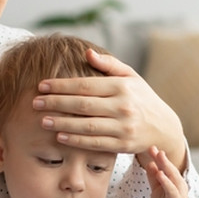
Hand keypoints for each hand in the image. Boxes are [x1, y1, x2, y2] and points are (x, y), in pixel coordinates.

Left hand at [33, 50, 187, 170]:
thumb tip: (87, 53)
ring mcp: (123, 127)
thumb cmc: (141, 98)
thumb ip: (108, 64)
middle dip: (56, 103)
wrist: (163, 127)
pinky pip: (95, 143)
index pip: (85, 85)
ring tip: (42, 120)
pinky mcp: (123, 144)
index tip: (41, 86)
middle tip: (35, 102)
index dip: (61, 85)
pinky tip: (60, 136)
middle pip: (82, 104)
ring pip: (87, 125)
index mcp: (122, 86)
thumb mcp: (130, 76)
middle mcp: (123, 106)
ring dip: (62, 123)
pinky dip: (76, 140)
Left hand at [146, 146, 191, 197]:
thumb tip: (150, 163)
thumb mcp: (156, 190)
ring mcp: (179, 192)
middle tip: (153, 147)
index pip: (165, 166)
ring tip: (158, 156)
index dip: (158, 156)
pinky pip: (171, 190)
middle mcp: (178, 184)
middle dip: (161, 157)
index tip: (150, 146)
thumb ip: (154, 178)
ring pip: (172, 176)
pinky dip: (166, 181)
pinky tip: (160, 175)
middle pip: (169, 168)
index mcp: (173, 180)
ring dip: (165, 166)